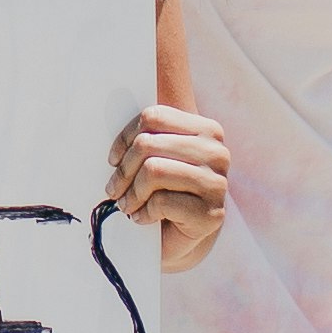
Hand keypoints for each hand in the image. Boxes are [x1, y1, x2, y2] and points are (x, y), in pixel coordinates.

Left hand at [111, 100, 230, 270]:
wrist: (181, 238)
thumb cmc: (164, 191)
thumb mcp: (156, 155)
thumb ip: (147, 131)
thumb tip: (120, 94)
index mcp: (206, 129)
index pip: (153, 117)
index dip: (124, 139)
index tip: (113, 160)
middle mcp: (217, 152)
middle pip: (148, 144)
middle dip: (123, 171)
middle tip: (114, 189)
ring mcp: (217, 183)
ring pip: (154, 171)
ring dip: (131, 193)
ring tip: (126, 205)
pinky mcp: (211, 214)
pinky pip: (161, 201)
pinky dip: (143, 212)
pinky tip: (143, 218)